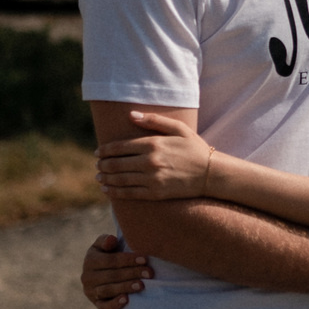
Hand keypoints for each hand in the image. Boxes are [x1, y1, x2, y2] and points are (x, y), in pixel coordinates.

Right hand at [81, 232, 151, 308]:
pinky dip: (114, 305)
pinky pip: (104, 307)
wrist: (103, 272)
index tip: (145, 259)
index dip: (128, 260)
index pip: (110, 260)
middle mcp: (88, 277)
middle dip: (132, 273)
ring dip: (126, 287)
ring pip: (109, 290)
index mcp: (90, 260)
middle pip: (112, 276)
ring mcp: (91, 292)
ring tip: (141, 285)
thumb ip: (106, 240)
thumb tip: (111, 240)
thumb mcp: (105, 244)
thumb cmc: (109, 253)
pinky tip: (126, 300)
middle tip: (149, 273)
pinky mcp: (96, 304)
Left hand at [98, 111, 213, 199]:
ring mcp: (151, 179)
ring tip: (99, 178)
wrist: (210, 173)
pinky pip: (128, 194)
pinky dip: (114, 192)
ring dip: (105, 179)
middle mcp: (149, 161)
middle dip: (102, 165)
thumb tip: (131, 115)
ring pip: (119, 179)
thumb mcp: (178, 128)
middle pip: (116, 164)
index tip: (98, 152)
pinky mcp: (155, 193)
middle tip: (97, 166)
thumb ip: (154, 120)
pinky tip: (107, 191)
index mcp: (153, 144)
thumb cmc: (194, 148)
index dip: (105, 150)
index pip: (119, 147)